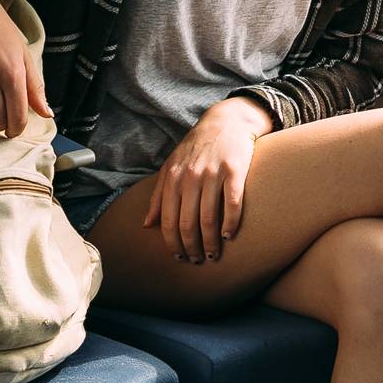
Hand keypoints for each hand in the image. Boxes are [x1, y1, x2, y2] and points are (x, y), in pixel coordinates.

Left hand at [143, 95, 273, 262]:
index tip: (179, 257)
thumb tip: (147, 224)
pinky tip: (230, 235)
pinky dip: (231, 224)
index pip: (169, 220)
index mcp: (172, 178)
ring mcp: (213, 174)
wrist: (226, 122)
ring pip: (209, 218)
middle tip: (198, 260)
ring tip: (213, 254)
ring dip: (211, 242)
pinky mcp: (235, 171)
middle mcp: (190, 177)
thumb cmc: (196, 148)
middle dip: (192, 247)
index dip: (173, 243)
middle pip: (188, 223)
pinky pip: (233, 204)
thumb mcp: (171, 167)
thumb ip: (159, 196)